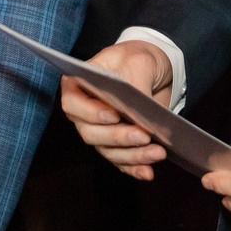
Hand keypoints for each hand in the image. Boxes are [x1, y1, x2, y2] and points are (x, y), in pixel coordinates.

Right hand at [60, 40, 173, 180]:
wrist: (153, 70)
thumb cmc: (137, 58)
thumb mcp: (138, 61)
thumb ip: (135, 84)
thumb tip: (140, 112)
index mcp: (79, 85)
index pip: (73, 103)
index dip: (90, 113)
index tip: (114, 115)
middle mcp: (84, 112)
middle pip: (90, 133)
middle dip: (118, 137)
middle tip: (143, 135)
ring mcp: (100, 131)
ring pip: (108, 151)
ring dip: (132, 155)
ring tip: (157, 152)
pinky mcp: (117, 145)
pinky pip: (122, 161)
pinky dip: (134, 168)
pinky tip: (148, 171)